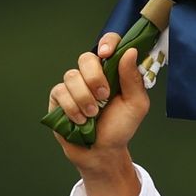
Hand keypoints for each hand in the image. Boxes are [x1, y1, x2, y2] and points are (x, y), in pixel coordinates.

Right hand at [47, 32, 149, 176]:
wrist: (102, 151)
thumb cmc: (120, 127)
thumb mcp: (136, 104)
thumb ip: (133, 79)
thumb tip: (130, 51)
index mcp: (112, 72)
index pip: (108, 45)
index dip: (107, 43)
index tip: (108, 54)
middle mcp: (91, 75)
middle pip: (86, 58)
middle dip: (95, 77)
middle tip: (104, 96)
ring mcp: (73, 85)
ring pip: (71, 76)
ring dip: (85, 98)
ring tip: (93, 114)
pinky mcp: (58, 98)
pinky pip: (60, 92)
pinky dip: (73, 108)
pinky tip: (81, 120)